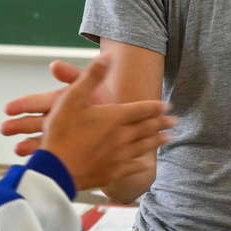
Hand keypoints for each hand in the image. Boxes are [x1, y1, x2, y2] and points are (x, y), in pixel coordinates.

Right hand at [0, 58, 173, 190]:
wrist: (55, 170)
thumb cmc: (61, 133)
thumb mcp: (71, 99)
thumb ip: (91, 77)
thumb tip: (106, 57)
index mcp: (114, 117)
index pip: (141, 109)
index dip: (156, 106)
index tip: (168, 105)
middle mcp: (121, 137)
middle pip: (147, 128)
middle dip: (162, 123)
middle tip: (175, 120)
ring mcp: (118, 156)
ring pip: (144, 147)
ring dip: (158, 141)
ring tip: (169, 138)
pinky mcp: (112, 173)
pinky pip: (133, 167)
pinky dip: (142, 164)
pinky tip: (147, 164)